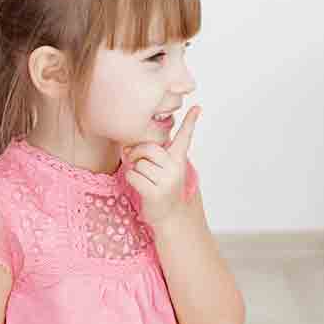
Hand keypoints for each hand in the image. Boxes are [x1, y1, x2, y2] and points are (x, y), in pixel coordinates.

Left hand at [125, 106, 199, 228]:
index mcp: (179, 160)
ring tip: (144, 179)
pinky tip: (141, 187)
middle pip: (149, 148)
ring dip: (135, 170)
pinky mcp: (155, 192)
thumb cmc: (162, 188)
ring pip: (139, 163)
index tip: (197, 107)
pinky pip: (133, 176)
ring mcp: (167, 181)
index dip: (190, 122)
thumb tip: (126, 147)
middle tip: (135, 161)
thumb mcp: (163, 169)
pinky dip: (131, 180)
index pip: (185, 137)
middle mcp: (176, 168)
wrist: (170, 216)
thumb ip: (151, 154)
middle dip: (136, 153)